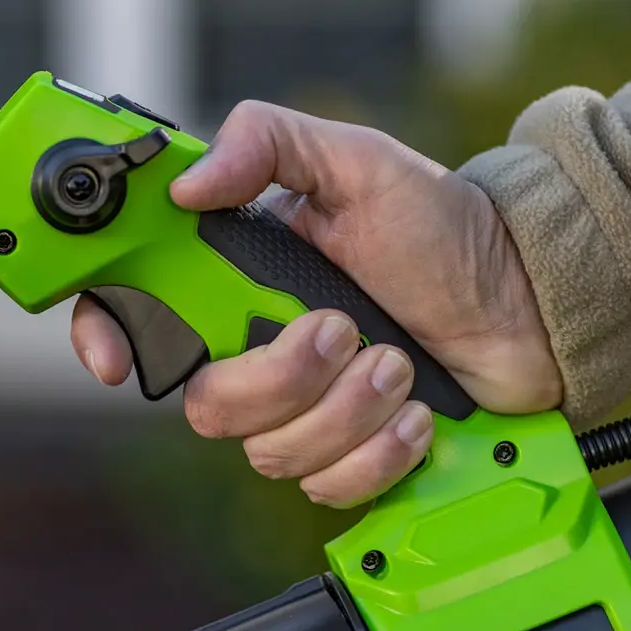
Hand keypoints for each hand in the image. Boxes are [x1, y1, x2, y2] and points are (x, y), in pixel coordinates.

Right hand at [70, 101, 561, 507]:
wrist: (520, 299)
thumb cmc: (443, 228)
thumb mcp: (356, 162)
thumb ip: (269, 144)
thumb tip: (186, 183)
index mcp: (245, 277)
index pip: (145, 313)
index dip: (111, 336)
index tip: (120, 360)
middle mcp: (264, 348)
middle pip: (208, 404)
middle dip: (280, 377)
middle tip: (341, 328)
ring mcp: (306, 407)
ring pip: (272, 453)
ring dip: (347, 409)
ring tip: (397, 362)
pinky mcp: (349, 450)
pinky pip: (329, 486)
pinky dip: (378, 452)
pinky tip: (415, 415)